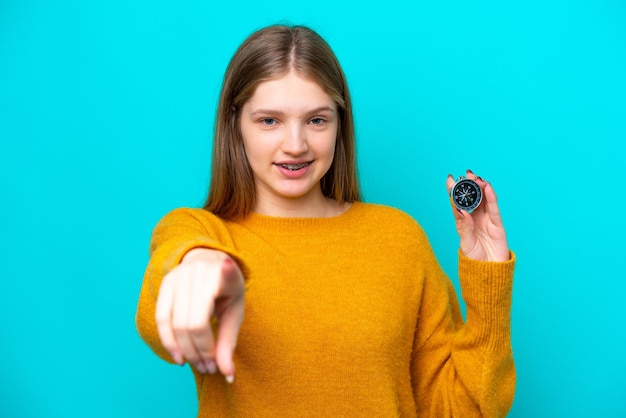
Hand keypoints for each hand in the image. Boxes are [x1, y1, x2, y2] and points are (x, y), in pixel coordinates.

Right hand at [155, 249, 244, 381]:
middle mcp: (199, 271)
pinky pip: (161, 318)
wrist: (206, 262)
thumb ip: (228, 342)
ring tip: (198, 366)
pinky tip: (179, 357)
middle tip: (209, 368)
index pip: (223, 285)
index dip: (225, 273)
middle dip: (200, 352)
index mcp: (223, 273)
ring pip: (175, 324)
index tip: (227, 269)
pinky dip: (169, 341)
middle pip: (193, 323)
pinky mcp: (165, 283)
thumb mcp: (234, 311)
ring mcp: (179, 275)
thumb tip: (228, 375)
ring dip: (185, 351)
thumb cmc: (225, 291)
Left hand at [446, 170, 509, 261]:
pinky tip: (488, 187)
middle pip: (472, 197)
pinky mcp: (497, 225)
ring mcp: (487, 220)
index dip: (454, 190)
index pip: (457, 203)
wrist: (490, 272)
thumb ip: (464, 228)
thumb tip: (461, 210)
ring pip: (484, 199)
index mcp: (463, 222)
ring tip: (477, 177)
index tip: (450, 178)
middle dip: (469, 184)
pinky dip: (492, 197)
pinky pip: (494, 208)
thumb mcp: (466, 244)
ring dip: (481, 187)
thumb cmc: (475, 259)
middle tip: (466, 173)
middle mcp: (475, 218)